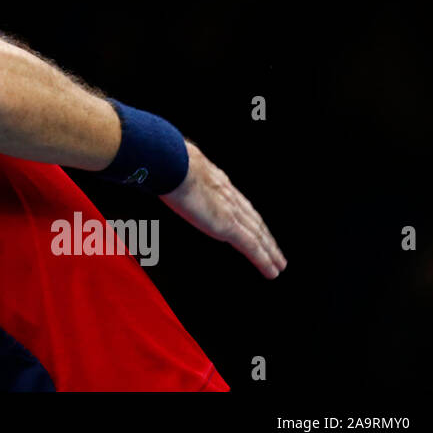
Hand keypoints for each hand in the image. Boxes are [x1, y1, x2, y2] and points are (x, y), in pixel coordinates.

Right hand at [159, 141, 287, 277]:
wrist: (170, 162)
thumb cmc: (164, 162)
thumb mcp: (171, 167)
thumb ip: (170, 175)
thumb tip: (153, 171)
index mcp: (215, 181)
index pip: (238, 202)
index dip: (248, 215)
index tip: (255, 224)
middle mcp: (228, 196)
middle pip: (253, 219)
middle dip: (265, 235)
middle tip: (276, 250)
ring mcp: (230, 211)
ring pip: (257, 235)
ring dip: (270, 250)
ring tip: (279, 264)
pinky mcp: (227, 226)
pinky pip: (251, 246)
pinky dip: (264, 260)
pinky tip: (272, 271)